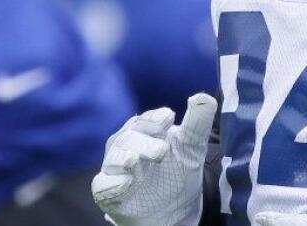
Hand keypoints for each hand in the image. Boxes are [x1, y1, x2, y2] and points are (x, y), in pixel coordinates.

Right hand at [92, 93, 216, 225]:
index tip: (168, 117)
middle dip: (144, 142)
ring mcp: (116, 169)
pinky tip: (125, 182)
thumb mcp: (193, 146)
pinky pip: (102, 185)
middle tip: (162, 151)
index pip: (146, 120)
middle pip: (129, 137)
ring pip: (114, 159)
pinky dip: (112, 183)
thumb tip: (203, 97)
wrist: (174, 209)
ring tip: (134, 161)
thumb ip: (198, 122)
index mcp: (146, 131)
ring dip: (123, 159)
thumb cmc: (179, 170)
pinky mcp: (108, 192)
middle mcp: (127, 145)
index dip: (154, 118)